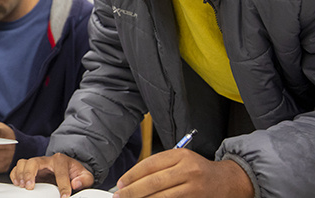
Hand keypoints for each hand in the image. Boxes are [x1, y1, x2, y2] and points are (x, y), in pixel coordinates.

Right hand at [10, 153, 93, 197]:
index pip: (60, 172)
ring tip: (22, 185)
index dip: (63, 185)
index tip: (64, 196)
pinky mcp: (30, 169)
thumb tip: (75, 184)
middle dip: (30, 174)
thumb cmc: (75, 173)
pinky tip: (17, 183)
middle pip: (34, 161)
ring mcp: (37, 164)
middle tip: (30, 186)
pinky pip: (18, 167)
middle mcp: (47, 160)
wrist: (69, 169)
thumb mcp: (85, 176)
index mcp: (61, 160)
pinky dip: (15, 174)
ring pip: (24, 162)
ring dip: (20, 174)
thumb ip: (84, 179)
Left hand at [113, 148, 253, 197]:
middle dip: (132, 191)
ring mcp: (194, 188)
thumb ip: (160, 166)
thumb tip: (132, 179)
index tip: (120, 183)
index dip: (131, 175)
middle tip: (119, 196)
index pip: (149, 164)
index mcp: (181, 155)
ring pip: (161, 196)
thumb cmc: (199, 170)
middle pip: (153, 182)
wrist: (230, 181)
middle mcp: (188, 170)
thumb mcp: (181, 160)